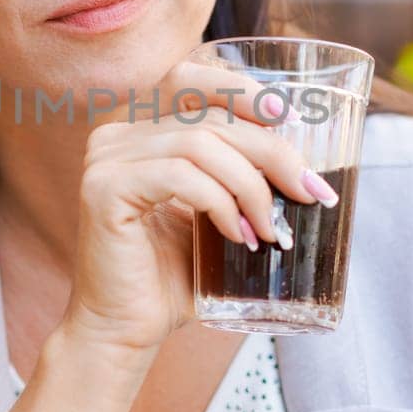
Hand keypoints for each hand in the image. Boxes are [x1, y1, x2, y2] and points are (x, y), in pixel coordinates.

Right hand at [61, 59, 332, 352]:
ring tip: (270, 229)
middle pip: (208, 116)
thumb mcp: (216, 214)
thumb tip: (306, 165)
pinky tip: (238, 235)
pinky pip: (180, 175)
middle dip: (270, 150)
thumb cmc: (173, 278)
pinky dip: (220, 202)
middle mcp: (116, 134)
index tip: (289, 119)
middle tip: (309, 191)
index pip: (191, 80)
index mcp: (139, 130)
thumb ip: (241, 178)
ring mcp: (105, 159)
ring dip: (250, 185)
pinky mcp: (103, 189)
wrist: (125, 331)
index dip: (242, 89)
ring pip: (199, 143)